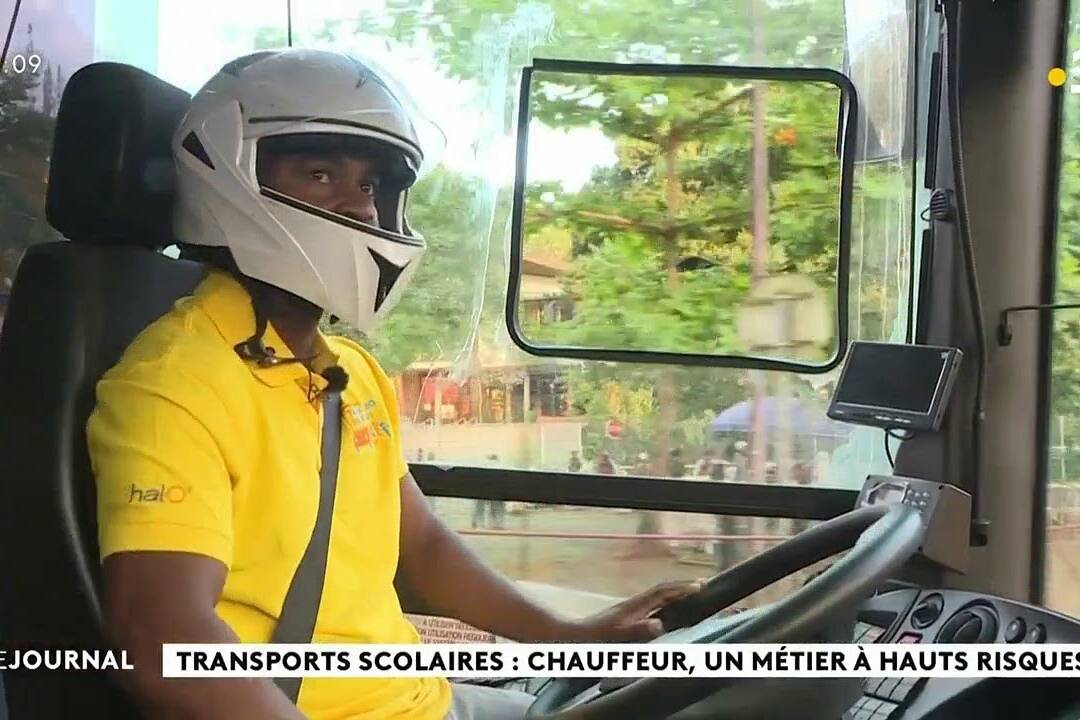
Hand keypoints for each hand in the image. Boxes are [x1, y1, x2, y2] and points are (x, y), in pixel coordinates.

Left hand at [557, 579, 704, 642]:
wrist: (570, 638)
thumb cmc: (593, 641)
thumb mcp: (615, 638)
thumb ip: (637, 630)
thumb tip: (660, 624)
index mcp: (634, 608)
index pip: (662, 593)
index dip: (681, 588)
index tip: (700, 585)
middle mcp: (633, 605)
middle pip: (661, 591)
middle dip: (681, 587)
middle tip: (701, 585)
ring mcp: (628, 610)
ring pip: (655, 597)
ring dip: (673, 594)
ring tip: (689, 595)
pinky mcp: (624, 617)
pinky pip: (650, 606)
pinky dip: (663, 604)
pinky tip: (665, 612)